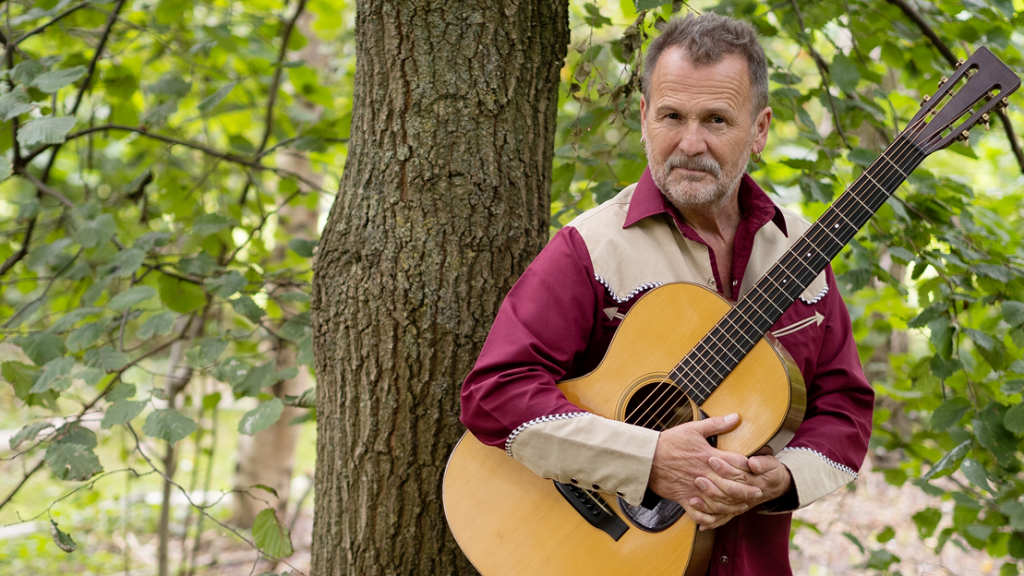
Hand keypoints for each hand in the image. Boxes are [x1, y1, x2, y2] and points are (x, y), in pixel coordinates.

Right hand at [648, 413, 761, 527]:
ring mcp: (694, 488)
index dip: (750, 468)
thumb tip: (735, 417)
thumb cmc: (669, 442)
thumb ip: (716, 424)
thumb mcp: (693, 428)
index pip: (736, 463)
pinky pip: (699, 513)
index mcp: (708, 456)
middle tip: (758, 493)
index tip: (758, 470)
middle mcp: (704, 473)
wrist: (646, 457)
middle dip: (747, 491)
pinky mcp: (684, 498)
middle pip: (732, 485)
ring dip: (733, 506)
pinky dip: (709, 518)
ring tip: (742, 506)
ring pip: (719, 502)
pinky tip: (717, 517)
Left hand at [686, 450, 791, 529]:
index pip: (738, 477)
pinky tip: (700, 525)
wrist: (774, 485)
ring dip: (708, 507)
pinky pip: (723, 520)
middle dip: (712, 488)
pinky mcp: (735, 511)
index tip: (711, 459)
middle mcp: (747, 497)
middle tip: (698, 479)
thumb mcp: (770, 463)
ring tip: (692, 501)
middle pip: (728, 495)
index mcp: (755, 483)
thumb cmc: (769, 470)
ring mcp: (740, 506)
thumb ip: (762, 463)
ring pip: (723, 509)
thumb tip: (753, 463)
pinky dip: (712, 523)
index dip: (725, 468)